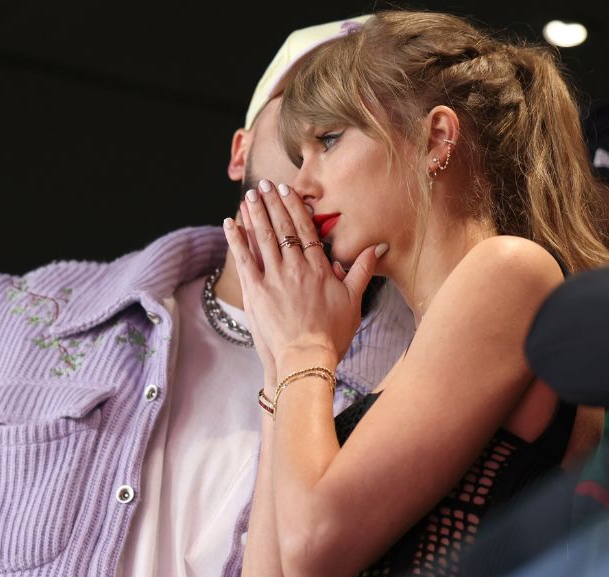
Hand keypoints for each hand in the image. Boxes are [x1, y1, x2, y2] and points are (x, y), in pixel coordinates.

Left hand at [223, 179, 384, 374]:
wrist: (306, 359)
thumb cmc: (332, 335)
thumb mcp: (354, 301)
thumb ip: (362, 270)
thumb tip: (379, 246)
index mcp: (319, 268)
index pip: (306, 229)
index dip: (294, 207)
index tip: (287, 190)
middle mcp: (296, 267)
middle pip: (282, 227)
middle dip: (272, 203)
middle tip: (264, 184)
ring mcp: (274, 277)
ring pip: (262, 237)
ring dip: (254, 213)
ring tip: (249, 196)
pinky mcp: (256, 291)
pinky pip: (244, 258)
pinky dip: (236, 238)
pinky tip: (229, 222)